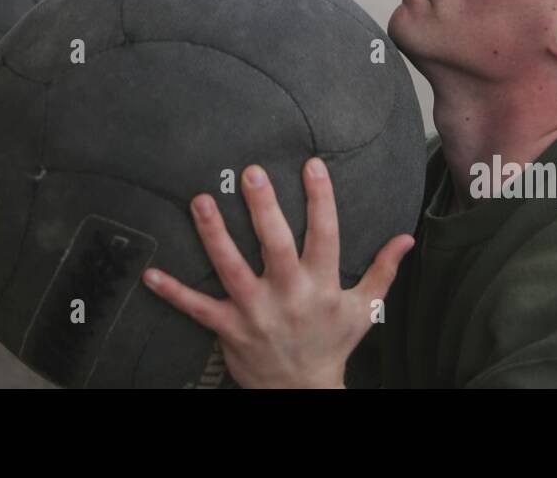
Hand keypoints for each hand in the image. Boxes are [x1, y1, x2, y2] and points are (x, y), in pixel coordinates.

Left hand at [143, 159, 414, 388]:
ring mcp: (255, 312)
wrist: (302, 392)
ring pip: (231, 269)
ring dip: (214, 235)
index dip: (320, 199)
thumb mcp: (363, 308)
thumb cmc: (332, 344)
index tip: (312, 164)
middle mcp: (288, 296)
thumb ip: (383, 270)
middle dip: (263, 209)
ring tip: (200, 200)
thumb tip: (407, 237)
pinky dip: (172, 292)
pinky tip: (149, 272)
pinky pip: (196, 307)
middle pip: (276, 247)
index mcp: (321, 286)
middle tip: (250, 172)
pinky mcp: (228, 328)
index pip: (325, 235)